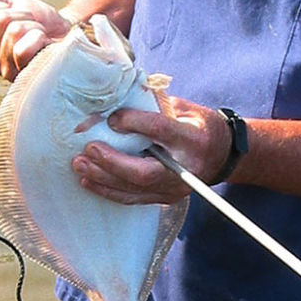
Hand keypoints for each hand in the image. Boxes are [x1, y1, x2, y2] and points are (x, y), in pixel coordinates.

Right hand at [0, 0, 71, 80]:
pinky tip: (42, 44)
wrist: (63, 33)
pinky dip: (38, 39)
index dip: (0, 4)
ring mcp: (4, 69)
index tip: (12, 10)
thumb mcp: (11, 3)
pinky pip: (23, 49)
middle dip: (21, 14)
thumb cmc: (37, 21)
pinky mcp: (22, 75)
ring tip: (37, 34)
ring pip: (14, 32)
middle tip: (30, 22)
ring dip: (33, 26)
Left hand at [71, 99, 236, 204]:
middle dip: (112, 162)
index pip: (161, 131)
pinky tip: (89, 180)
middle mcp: (186, 168)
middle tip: (88, 149)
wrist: (221, 154)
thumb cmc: (198, 125)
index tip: (113, 118)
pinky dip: (108, 190)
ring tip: (79, 164)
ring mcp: (176, 188)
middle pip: (145, 172)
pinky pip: (133, 199)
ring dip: (103, 178)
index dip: (135, 123)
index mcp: (193, 138)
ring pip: (135, 189)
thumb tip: (116, 101)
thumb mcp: (183, 108)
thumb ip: (154, 105)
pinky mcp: (165, 198)